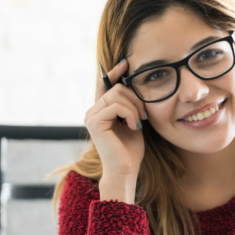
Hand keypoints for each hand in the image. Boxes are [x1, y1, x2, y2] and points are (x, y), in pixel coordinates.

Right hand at [84, 59, 147, 202]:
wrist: (126, 170)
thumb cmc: (131, 150)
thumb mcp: (133, 121)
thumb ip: (130, 104)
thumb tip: (133, 83)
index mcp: (100, 110)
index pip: (104, 84)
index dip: (114, 72)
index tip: (127, 64)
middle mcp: (92, 111)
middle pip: (116, 88)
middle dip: (135, 98)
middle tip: (144, 115)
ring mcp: (91, 116)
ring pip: (117, 95)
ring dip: (134, 107)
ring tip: (139, 122)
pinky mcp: (94, 122)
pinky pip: (116, 106)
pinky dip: (130, 114)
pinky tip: (134, 126)